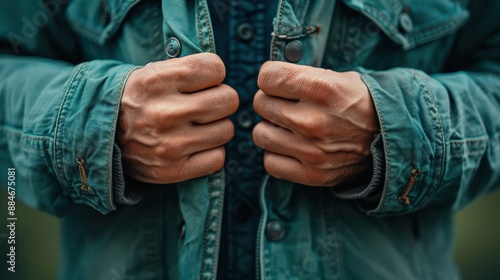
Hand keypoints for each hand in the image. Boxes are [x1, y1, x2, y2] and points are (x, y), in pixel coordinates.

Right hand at [117, 53, 238, 183]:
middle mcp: (164, 113)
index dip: (215, 73)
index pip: (215, 69)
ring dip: (216, 127)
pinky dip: (211, 152)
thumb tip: (223, 75)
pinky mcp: (173, 170)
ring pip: (226, 130)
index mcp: (157, 81)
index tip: (204, 80)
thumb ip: (187, 70)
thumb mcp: (152, 73)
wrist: (100, 136)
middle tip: (206, 104)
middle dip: (221, 100)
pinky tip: (196, 146)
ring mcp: (169, 145)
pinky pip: (218, 158)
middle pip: (228, 101)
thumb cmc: (138, 99)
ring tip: (197, 126)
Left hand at [253, 61, 378, 185]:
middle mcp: (313, 120)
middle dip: (271, 101)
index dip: (271, 78)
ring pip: (260, 134)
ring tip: (288, 127)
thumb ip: (299, 77)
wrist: (391, 137)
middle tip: (288, 105)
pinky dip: (276, 155)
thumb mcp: (336, 77)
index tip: (281, 83)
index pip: (266, 77)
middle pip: (260, 104)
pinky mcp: (312, 174)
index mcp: (321, 89)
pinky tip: (290, 147)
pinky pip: (270, 163)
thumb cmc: (359, 102)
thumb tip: (266, 81)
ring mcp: (311, 151)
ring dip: (271, 128)